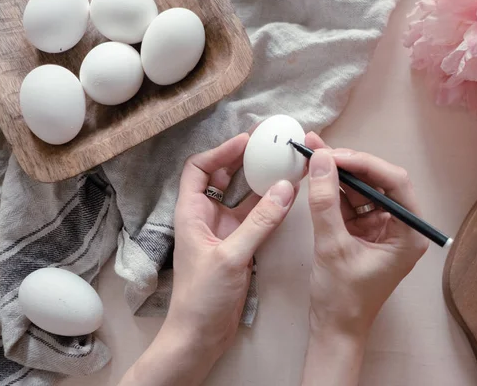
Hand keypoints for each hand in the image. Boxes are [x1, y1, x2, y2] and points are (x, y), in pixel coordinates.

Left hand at [119, 133, 296, 385]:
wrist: (200, 334)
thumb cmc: (203, 297)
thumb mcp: (232, 256)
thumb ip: (260, 222)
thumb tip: (285, 189)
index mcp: (191, 213)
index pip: (198, 169)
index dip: (220, 151)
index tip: (246, 142)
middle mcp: (205, 217)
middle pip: (220, 178)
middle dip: (241, 160)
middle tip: (267, 146)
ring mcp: (222, 231)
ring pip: (240, 197)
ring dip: (257, 182)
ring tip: (279, 165)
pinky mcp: (237, 245)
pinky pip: (253, 217)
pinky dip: (267, 206)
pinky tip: (284, 197)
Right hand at [301, 132, 428, 385]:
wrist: (333, 330)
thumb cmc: (341, 297)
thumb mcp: (331, 247)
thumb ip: (324, 202)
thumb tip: (319, 159)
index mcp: (409, 233)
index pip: (395, 183)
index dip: (365, 164)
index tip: (333, 155)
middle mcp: (401, 226)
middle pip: (378, 182)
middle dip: (348, 165)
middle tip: (318, 148)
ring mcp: (381, 228)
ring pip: (362, 190)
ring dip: (337, 174)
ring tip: (311, 154)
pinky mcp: (364, 232)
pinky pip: (350, 203)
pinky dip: (332, 191)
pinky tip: (314, 176)